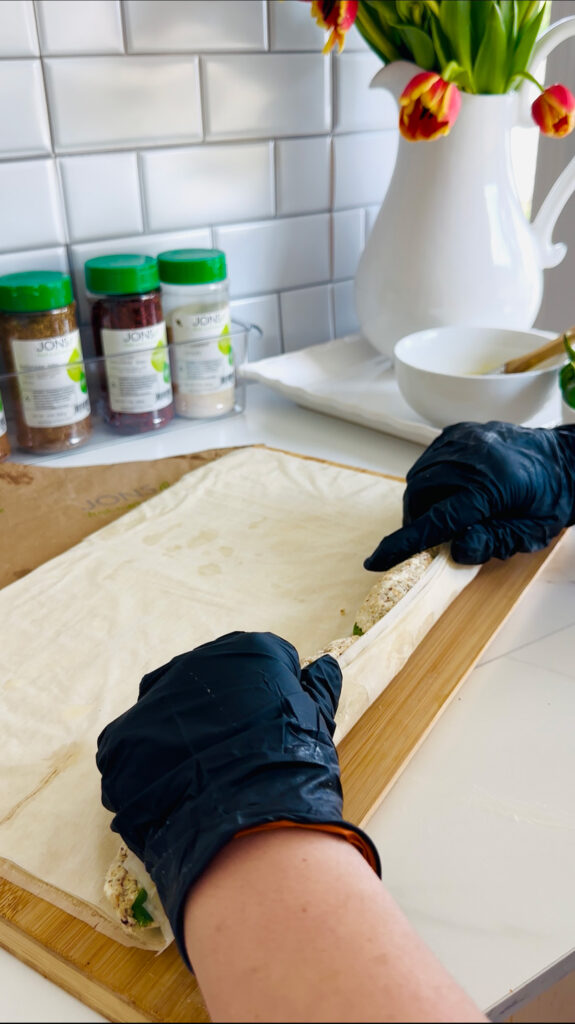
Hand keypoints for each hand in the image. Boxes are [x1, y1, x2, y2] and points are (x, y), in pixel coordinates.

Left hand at [95, 631, 379, 968]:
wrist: (249, 825)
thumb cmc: (293, 770)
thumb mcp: (316, 725)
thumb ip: (318, 690)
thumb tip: (326, 666)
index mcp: (246, 651)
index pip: (256, 664)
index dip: (265, 702)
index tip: (270, 734)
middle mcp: (195, 663)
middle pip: (205, 684)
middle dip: (218, 715)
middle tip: (234, 757)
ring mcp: (154, 699)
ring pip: (167, 715)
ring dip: (181, 739)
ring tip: (202, 780)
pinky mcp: (120, 738)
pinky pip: (133, 748)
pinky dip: (148, 769)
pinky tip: (173, 793)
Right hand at [364, 421, 574, 570]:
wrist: (568, 459)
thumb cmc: (552, 497)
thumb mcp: (530, 532)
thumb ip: (493, 542)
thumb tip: (455, 549)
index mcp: (492, 484)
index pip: (437, 520)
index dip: (404, 544)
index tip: (377, 560)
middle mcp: (473, 455)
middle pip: (420, 494)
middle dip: (418, 520)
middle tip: (433, 540)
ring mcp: (464, 438)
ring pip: (419, 477)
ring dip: (423, 501)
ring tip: (445, 515)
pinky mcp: (459, 432)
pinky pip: (429, 460)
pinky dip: (431, 480)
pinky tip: (450, 492)